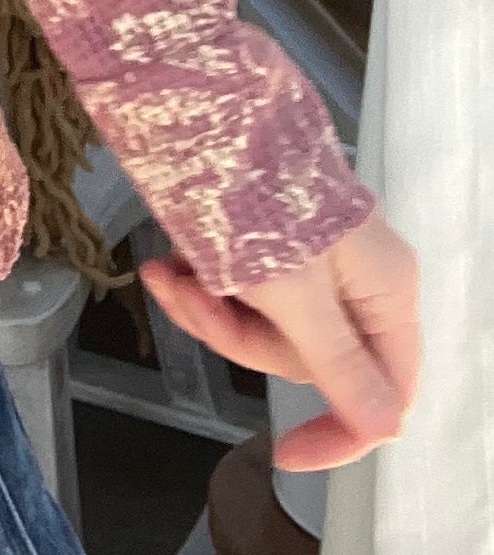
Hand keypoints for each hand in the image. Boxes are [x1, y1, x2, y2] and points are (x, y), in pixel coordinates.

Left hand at [138, 207, 419, 469]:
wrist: (197, 98)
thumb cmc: (253, 195)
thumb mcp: (293, 291)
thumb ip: (340, 363)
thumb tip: (389, 432)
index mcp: (386, 291)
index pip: (384, 394)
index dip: (339, 434)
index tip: (284, 456)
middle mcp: (359, 275)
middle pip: (308, 356)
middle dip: (239, 336)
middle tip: (192, 299)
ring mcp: (313, 253)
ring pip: (265, 321)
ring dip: (209, 306)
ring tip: (165, 272)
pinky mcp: (268, 234)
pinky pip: (242, 285)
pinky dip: (204, 280)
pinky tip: (170, 261)